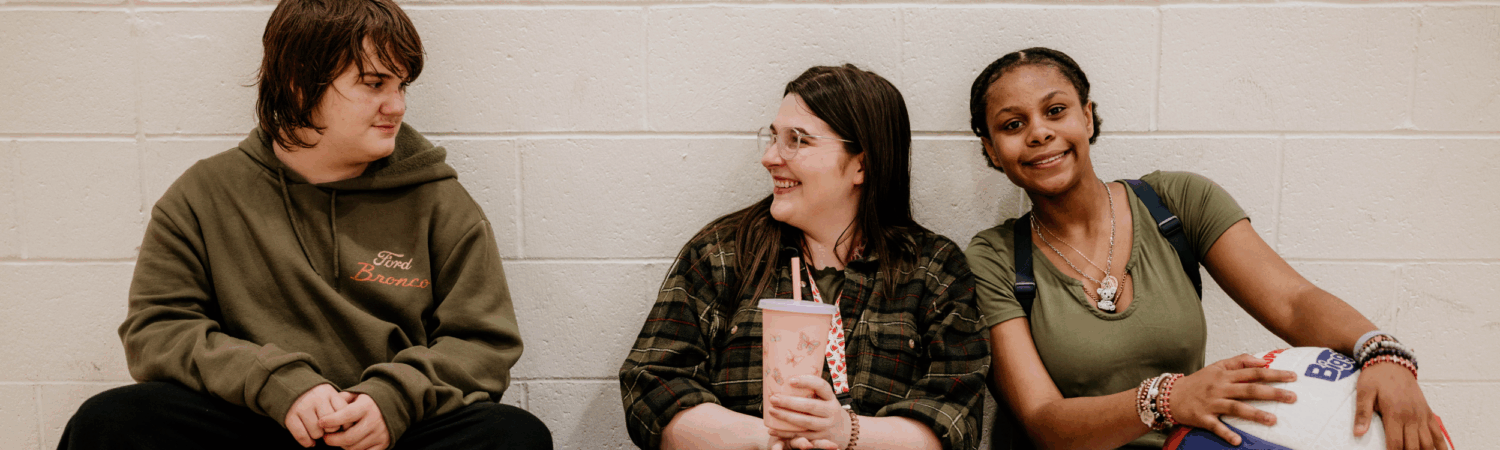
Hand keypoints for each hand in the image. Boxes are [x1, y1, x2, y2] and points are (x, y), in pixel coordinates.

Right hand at [284, 383, 349, 446]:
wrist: (289, 385)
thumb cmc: (315, 396)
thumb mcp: (329, 395)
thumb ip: (339, 407)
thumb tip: (349, 427)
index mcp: (329, 392)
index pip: (344, 413)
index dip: (345, 424)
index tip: (341, 426)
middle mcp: (316, 398)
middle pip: (332, 426)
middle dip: (330, 430)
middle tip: (326, 427)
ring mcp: (302, 407)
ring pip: (317, 433)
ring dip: (318, 435)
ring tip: (316, 429)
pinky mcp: (290, 416)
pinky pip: (302, 436)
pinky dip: (307, 442)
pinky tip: (309, 441)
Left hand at [319, 393, 389, 449]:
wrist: (393, 404)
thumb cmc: (368, 400)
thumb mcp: (357, 394)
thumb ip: (342, 399)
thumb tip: (326, 406)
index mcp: (367, 406)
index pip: (346, 415)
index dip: (331, 420)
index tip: (321, 422)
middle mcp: (375, 421)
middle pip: (348, 438)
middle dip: (333, 440)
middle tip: (325, 437)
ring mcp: (380, 434)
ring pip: (354, 448)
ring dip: (343, 446)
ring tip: (339, 439)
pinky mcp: (384, 443)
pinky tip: (350, 444)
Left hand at [765, 376, 848, 449]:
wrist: (843, 430)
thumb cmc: (826, 409)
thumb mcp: (825, 398)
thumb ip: (811, 391)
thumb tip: (783, 379)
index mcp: (831, 397)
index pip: (821, 386)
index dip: (806, 382)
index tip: (790, 380)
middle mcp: (831, 411)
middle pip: (810, 406)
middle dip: (790, 402)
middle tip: (774, 398)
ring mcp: (826, 426)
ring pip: (805, 422)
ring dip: (786, 417)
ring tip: (772, 411)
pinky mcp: (820, 438)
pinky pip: (801, 436)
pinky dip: (786, 433)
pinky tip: (772, 430)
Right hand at [1172, 354, 1298, 445]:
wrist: (1170, 395)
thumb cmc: (1198, 382)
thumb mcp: (1217, 366)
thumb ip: (1240, 361)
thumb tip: (1263, 361)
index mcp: (1225, 374)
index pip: (1253, 372)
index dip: (1274, 373)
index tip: (1292, 376)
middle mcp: (1220, 387)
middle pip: (1249, 389)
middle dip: (1272, 393)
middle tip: (1292, 398)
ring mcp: (1212, 403)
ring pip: (1236, 408)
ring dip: (1255, 414)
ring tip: (1273, 420)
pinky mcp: (1202, 417)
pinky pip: (1216, 426)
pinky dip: (1226, 433)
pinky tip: (1238, 441)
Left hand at [1354, 362, 1447, 449]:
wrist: (1392, 360)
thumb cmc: (1376, 376)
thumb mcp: (1364, 392)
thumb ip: (1362, 413)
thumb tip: (1358, 433)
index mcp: (1395, 413)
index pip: (1396, 443)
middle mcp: (1412, 416)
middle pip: (1414, 446)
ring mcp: (1421, 414)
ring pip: (1428, 442)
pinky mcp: (1427, 411)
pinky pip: (1437, 432)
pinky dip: (1441, 445)